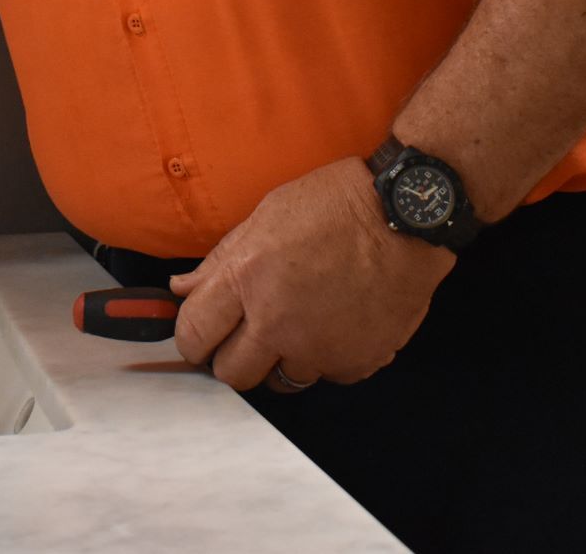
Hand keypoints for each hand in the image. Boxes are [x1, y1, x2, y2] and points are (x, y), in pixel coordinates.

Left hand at [168, 157, 454, 391]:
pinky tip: (332, 324)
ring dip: (280, 360)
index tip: (199, 335)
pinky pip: (327, 375)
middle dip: (230, 359)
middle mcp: (278, 323)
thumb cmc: (332, 204)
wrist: (403, 216)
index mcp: (247, 279)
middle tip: (243, 336)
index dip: (190, 339)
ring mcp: (320, 348)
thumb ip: (220, 261)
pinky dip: (324, 358)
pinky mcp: (357, 361)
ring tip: (294, 323)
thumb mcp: (264, 216)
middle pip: (232, 374)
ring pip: (281, 381)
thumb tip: (182, 288)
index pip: (194, 335)